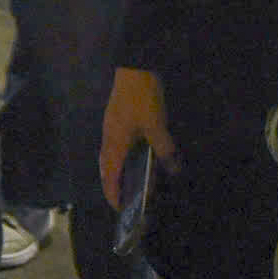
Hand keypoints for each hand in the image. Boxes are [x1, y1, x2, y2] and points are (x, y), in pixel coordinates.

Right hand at [100, 68, 178, 206]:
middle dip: (111, 186)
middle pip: (105, 168)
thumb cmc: (142, 99)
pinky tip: (132, 157)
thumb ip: (164, 149)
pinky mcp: (115, 119)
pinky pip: (113, 146)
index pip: (109, 176)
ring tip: (128, 183)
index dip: (113, 194)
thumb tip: (173, 170)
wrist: (133, 68)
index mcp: (115, 144)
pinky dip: (119, 158)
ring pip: (108, 157)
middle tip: (124, 200)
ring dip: (114, 172)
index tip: (120, 209)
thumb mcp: (157, 126)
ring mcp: (110, 127)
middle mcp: (108, 138)